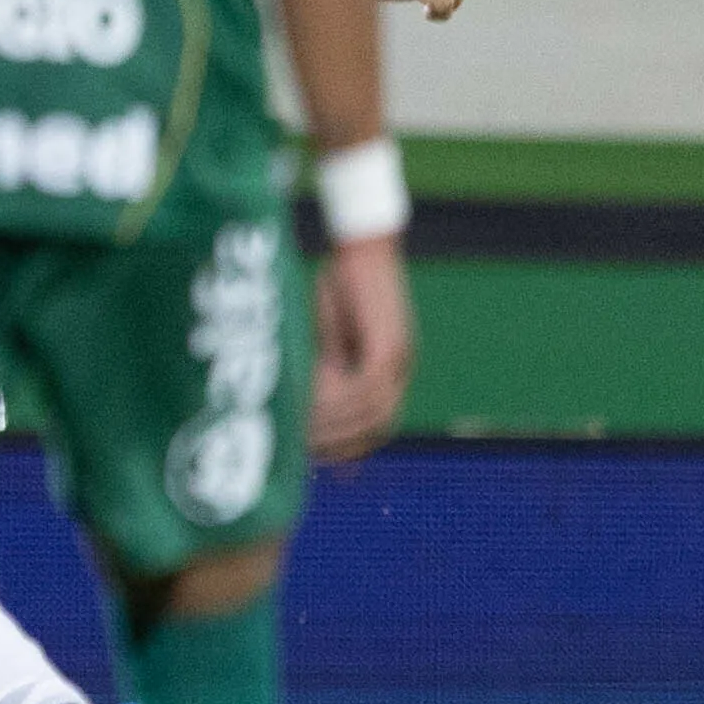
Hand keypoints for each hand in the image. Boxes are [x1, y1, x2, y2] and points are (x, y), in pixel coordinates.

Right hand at [306, 230, 413, 463]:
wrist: (366, 245)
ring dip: (336, 425)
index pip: (378, 423)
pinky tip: (313, 401)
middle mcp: (402, 367)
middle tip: (306, 452)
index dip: (350, 445)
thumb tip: (304, 398)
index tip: (320, 458)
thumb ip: (325, 364)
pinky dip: (340, 398)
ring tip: (302, 429)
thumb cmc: (343, 282)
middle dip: (342, 443)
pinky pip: (367, 385)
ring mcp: (398, 358)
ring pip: (372, 410)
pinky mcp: (388, 344)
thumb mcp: (331, 332)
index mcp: (392, 368)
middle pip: (378, 424)